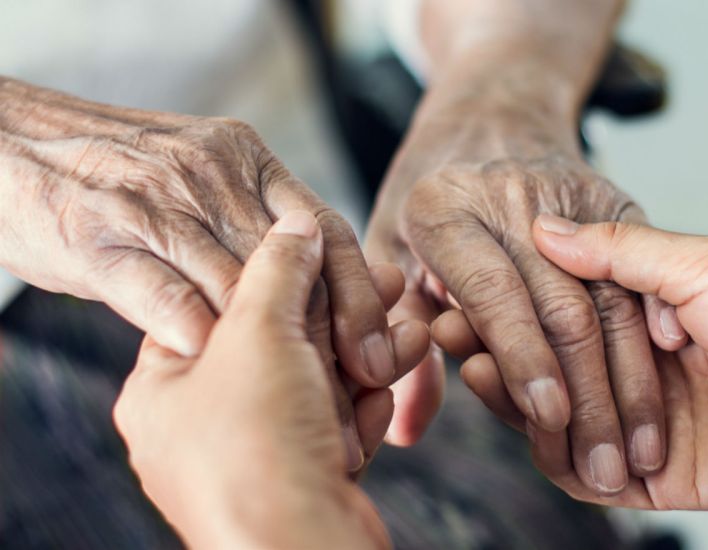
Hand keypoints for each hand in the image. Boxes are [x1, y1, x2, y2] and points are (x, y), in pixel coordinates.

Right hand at [0, 78, 400, 395]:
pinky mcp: (100, 239)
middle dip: (329, 330)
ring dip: (271, 350)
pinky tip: (221, 372)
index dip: (360, 293)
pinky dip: (198, 337)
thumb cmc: (124, 179)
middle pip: (293, 264)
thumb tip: (324, 295)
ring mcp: (154, 204)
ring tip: (299, 399)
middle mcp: (209, 174)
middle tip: (356, 383)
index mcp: (247, 158)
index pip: (325, 229)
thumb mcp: (205, 181)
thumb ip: (257, 229)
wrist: (14, 144)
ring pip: (236, 286)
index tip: (382, 349)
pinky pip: (164, 296)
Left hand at [114, 211, 404, 548]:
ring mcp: (252, 457)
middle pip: (278, 346)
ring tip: (407, 330)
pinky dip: (366, 402)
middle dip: (338, 316)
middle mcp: (201, 425)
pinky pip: (334, 423)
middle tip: (383, 283)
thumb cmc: (256, 450)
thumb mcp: (259, 333)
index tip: (324, 251)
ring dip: (364, 356)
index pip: (220, 307)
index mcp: (163, 388)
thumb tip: (294, 223)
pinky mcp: (299, 479)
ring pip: (316, 384)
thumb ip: (278, 267)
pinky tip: (396, 376)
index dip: (279, 276)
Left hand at [368, 92, 674, 496]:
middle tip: (606, 467)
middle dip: (588, 395)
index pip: (492, 294)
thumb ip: (396, 337)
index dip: (522, 360)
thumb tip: (403, 431)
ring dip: (631, 382)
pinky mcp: (613, 199)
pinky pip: (642, 275)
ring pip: (611, 299)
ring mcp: (569, 194)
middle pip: (561, 306)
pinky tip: (670, 391)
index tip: (549, 421)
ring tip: (644, 449)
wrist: (490, 111)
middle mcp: (509, 196)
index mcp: (444, 209)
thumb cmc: (427, 196)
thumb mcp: (389, 250)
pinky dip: (656, 339)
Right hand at [457, 215, 707, 508]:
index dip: (510, 303)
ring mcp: (637, 425)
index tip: (463, 285)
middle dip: (496, 348)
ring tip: (476, 363)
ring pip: (554, 421)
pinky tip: (521, 415)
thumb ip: (615, 253)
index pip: (556, 316)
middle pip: (545, 370)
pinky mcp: (649, 478)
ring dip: (510, 396)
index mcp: (644, 319)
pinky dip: (547, 450)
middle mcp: (633, 373)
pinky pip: (581, 472)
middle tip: (450, 326)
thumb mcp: (698, 261)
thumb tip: (543, 228)